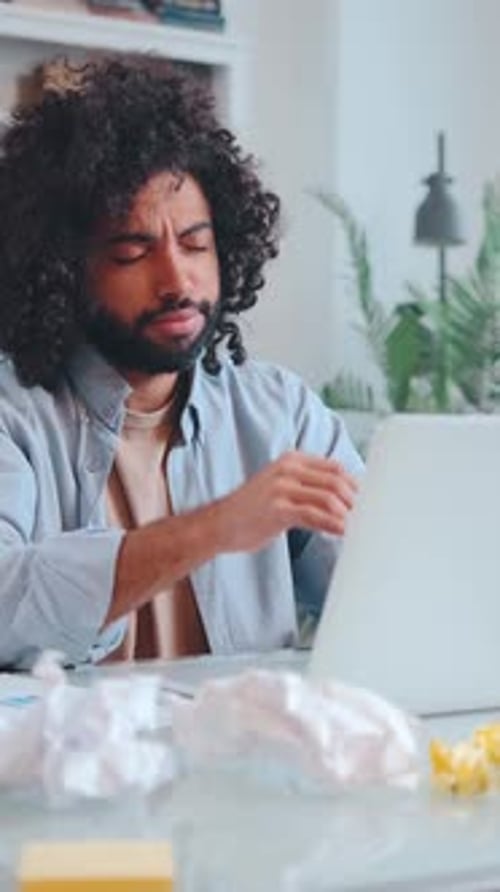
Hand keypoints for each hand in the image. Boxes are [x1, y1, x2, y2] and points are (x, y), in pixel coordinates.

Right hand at [211, 450, 357, 553]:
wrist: (219, 524)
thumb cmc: (253, 510)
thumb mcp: (281, 487)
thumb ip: (308, 487)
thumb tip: (343, 500)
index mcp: (291, 460)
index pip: (335, 468)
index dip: (356, 486)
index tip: (369, 502)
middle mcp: (288, 469)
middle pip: (336, 481)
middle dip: (356, 500)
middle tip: (369, 518)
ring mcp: (282, 487)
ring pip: (329, 498)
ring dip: (348, 514)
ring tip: (359, 528)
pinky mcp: (278, 508)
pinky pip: (315, 516)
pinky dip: (334, 525)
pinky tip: (343, 533)